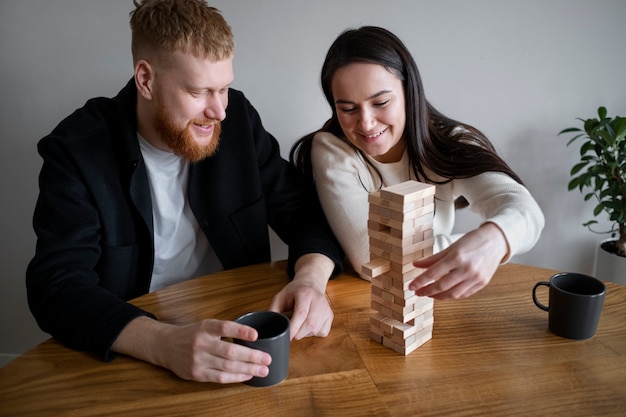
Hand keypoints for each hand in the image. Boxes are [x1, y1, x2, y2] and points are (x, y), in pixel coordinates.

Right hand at [113, 316, 271, 383]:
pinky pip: (220, 377)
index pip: (224, 327)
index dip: (241, 331)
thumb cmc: (192, 334)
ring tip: (263, 370)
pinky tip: (247, 376)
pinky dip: (235, 378)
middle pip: (230, 351)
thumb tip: (252, 338)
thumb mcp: (206, 325)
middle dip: (251, 356)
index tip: (256, 335)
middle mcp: (201, 343)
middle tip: (267, 359)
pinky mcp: (197, 373)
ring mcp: (198, 360)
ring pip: (227, 367)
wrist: (166, 345)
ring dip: (248, 369)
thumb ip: (224, 330)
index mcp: (205, 327)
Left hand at [269, 253, 334, 339]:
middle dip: (298, 333)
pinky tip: (308, 325)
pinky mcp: (330, 316)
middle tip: (291, 331)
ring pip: (315, 330)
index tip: (287, 336)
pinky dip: (313, 333)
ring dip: (304, 333)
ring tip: (299, 325)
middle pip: (309, 324)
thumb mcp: (281, 296)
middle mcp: (318, 301)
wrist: (311, 283)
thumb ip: (274, 310)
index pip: (301, 314)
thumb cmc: (295, 291)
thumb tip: (270, 325)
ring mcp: (326, 309)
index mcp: (305, 294)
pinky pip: (322, 332)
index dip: (294, 328)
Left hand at [408, 223, 508, 299]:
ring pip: (453, 294)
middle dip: (427, 291)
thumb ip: (433, 258)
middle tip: (417, 292)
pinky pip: (464, 294)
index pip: (433, 273)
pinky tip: (444, 293)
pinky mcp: (482, 283)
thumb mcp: (451, 246)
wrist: (496, 241)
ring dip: (438, 296)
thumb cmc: (473, 241)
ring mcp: (475, 278)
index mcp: (457, 256)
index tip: (411, 286)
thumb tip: (416, 265)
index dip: (420, 281)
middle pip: (442, 286)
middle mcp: (466, 269)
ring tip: (429, 294)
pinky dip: (452, 295)